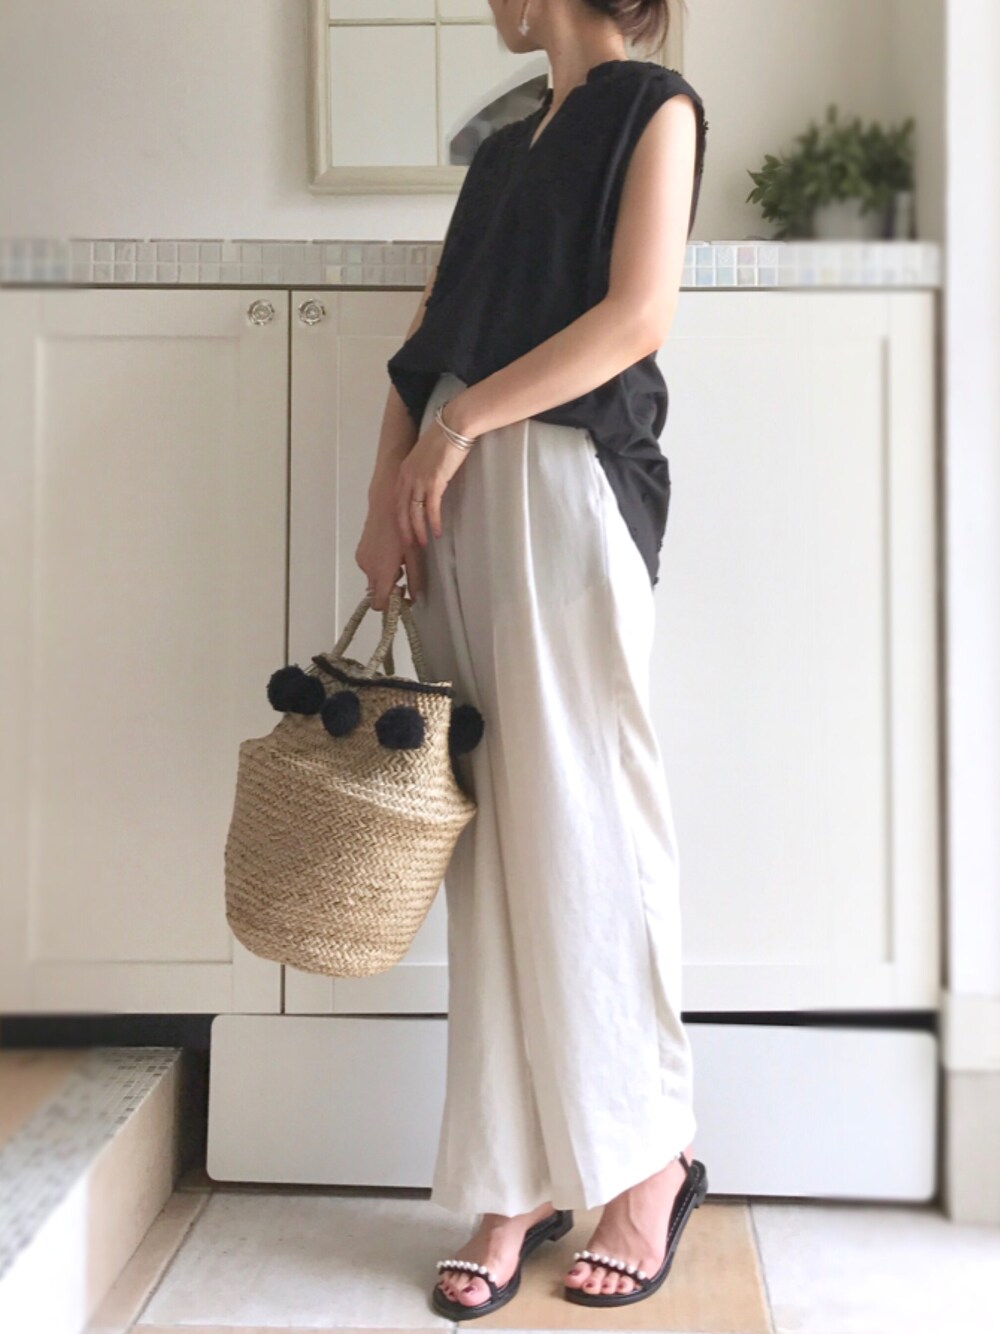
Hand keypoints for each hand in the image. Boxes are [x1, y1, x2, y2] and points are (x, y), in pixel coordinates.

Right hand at [355, 493, 424, 611]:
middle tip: (404, 579)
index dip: (391, 607)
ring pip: (373, 580)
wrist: (387, 505)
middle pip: (376, 594)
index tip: (402, 601)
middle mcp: (368, 568)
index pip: (380, 603)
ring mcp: (362, 560)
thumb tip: (416, 598)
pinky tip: (390, 555)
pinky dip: (379, 568)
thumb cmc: (404, 528)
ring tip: (399, 562)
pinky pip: (369, 568)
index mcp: (382, 572)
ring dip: (385, 579)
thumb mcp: (415, 556)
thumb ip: (415, 580)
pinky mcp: (360, 552)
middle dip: (389, 592)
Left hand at [395, 410, 472, 546]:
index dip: (399, 517)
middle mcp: (407, 476)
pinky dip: (432, 522)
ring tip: (422, 544)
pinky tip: (436, 532)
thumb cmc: (445, 437)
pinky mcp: (433, 481)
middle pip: (401, 509)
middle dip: (404, 529)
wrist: (455, 425)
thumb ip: (424, 469)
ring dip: (417, 530)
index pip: (397, 499)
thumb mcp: (428, 455)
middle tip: (408, 546)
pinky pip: (430, 508)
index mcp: (404, 469)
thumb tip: (430, 482)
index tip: (403, 529)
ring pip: (414, 512)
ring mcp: (419, 479)